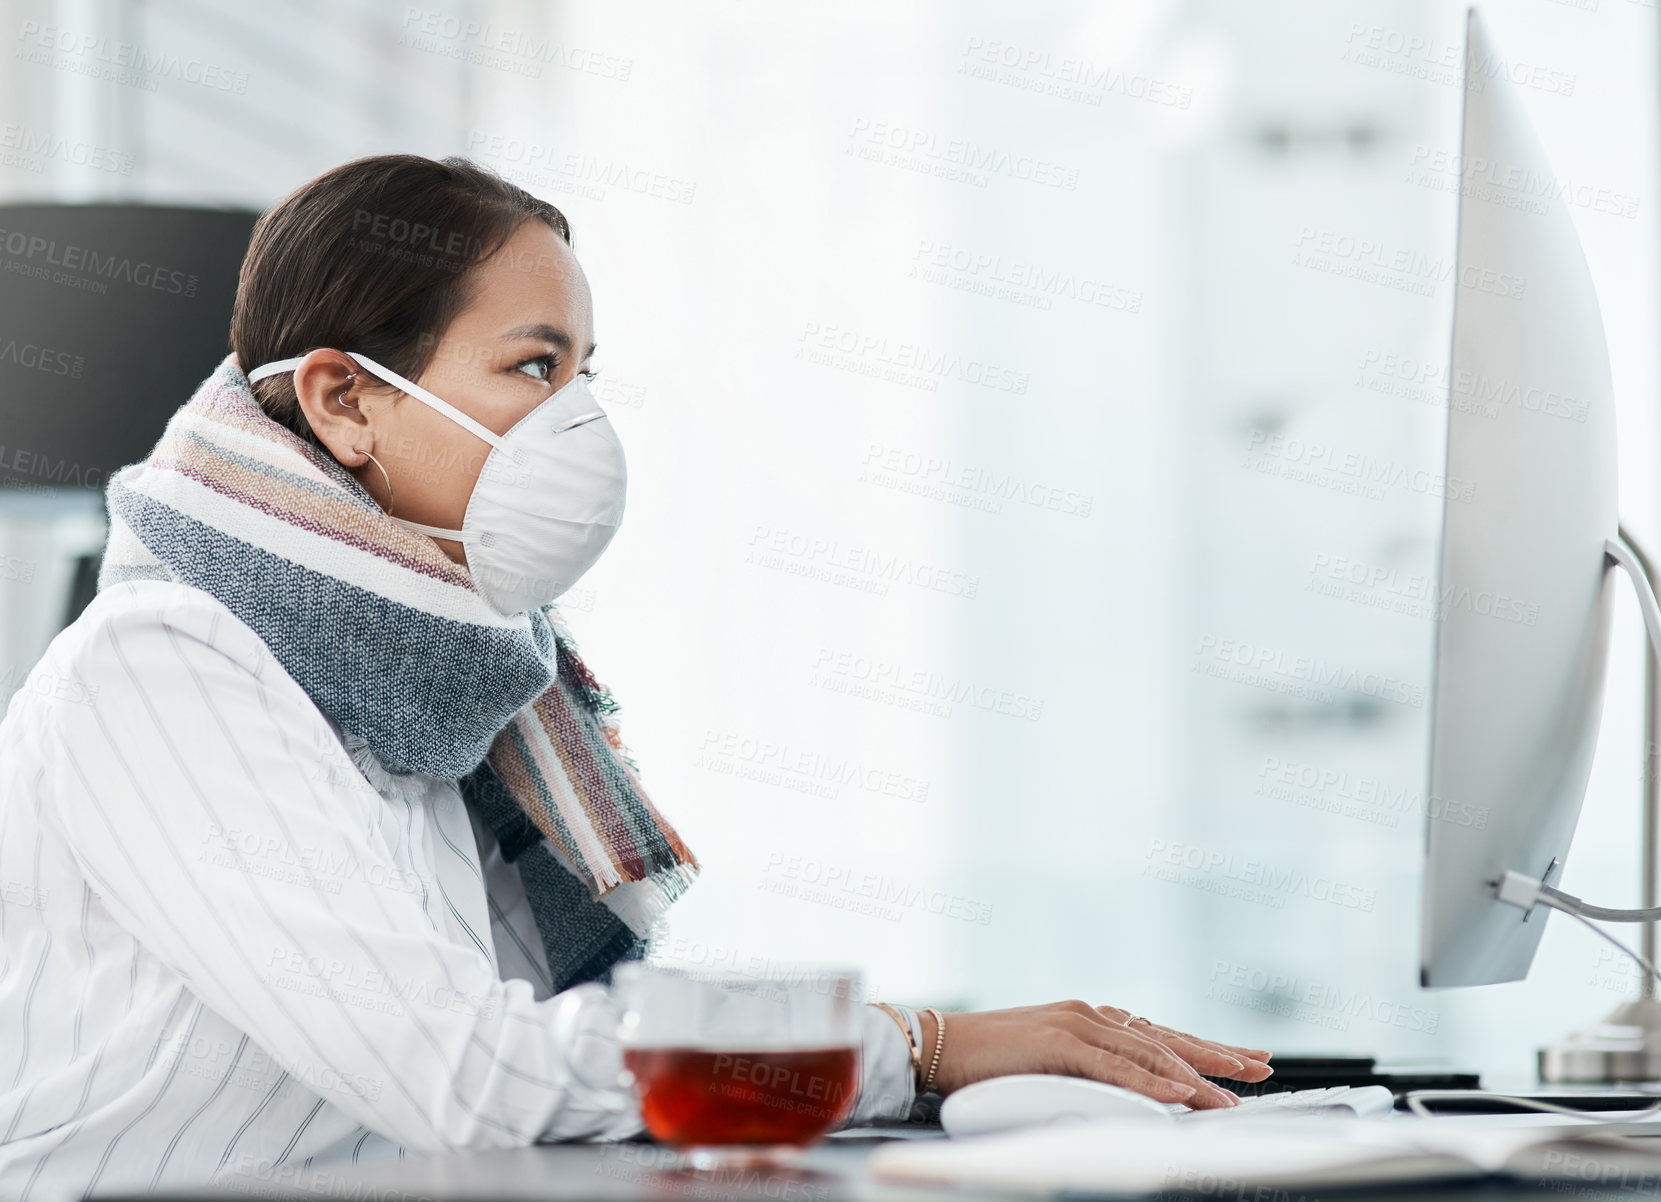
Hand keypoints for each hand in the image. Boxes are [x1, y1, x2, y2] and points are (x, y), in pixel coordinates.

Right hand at [918, 1001, 1272, 1109]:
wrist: (937, 1044)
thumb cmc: (986, 1061)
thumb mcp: (1048, 1066)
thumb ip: (1088, 1072)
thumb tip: (1131, 1094)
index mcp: (1089, 1019)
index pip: (1159, 1034)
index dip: (1204, 1047)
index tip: (1243, 1059)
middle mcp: (1090, 1014)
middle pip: (1167, 1036)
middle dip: (1217, 1054)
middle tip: (1261, 1068)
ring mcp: (1076, 1024)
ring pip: (1149, 1050)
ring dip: (1194, 1074)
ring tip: (1230, 1094)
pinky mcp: (1058, 1043)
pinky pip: (1115, 1065)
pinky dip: (1151, 1079)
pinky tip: (1181, 1091)